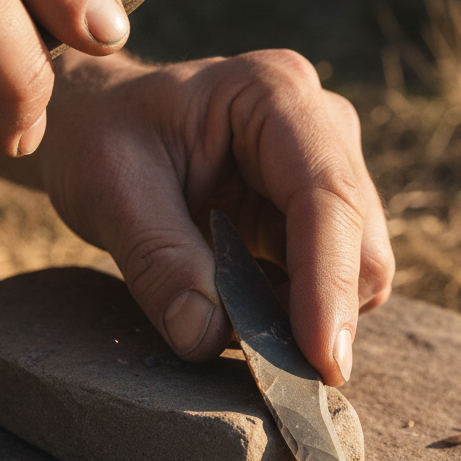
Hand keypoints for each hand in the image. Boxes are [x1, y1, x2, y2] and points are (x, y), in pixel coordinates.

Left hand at [28, 48, 393, 386]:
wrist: (98, 125)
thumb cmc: (100, 139)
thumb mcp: (109, 191)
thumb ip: (157, 261)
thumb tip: (207, 338)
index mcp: (274, 94)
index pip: (326, 197)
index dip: (329, 284)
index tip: (322, 362)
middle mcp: (320, 124)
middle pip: (361, 242)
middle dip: (323, 311)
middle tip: (262, 366)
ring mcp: (327, 166)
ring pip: (359, 268)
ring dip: (308, 315)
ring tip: (233, 321)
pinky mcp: (318, 210)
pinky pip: (334, 279)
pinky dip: (298, 312)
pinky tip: (243, 306)